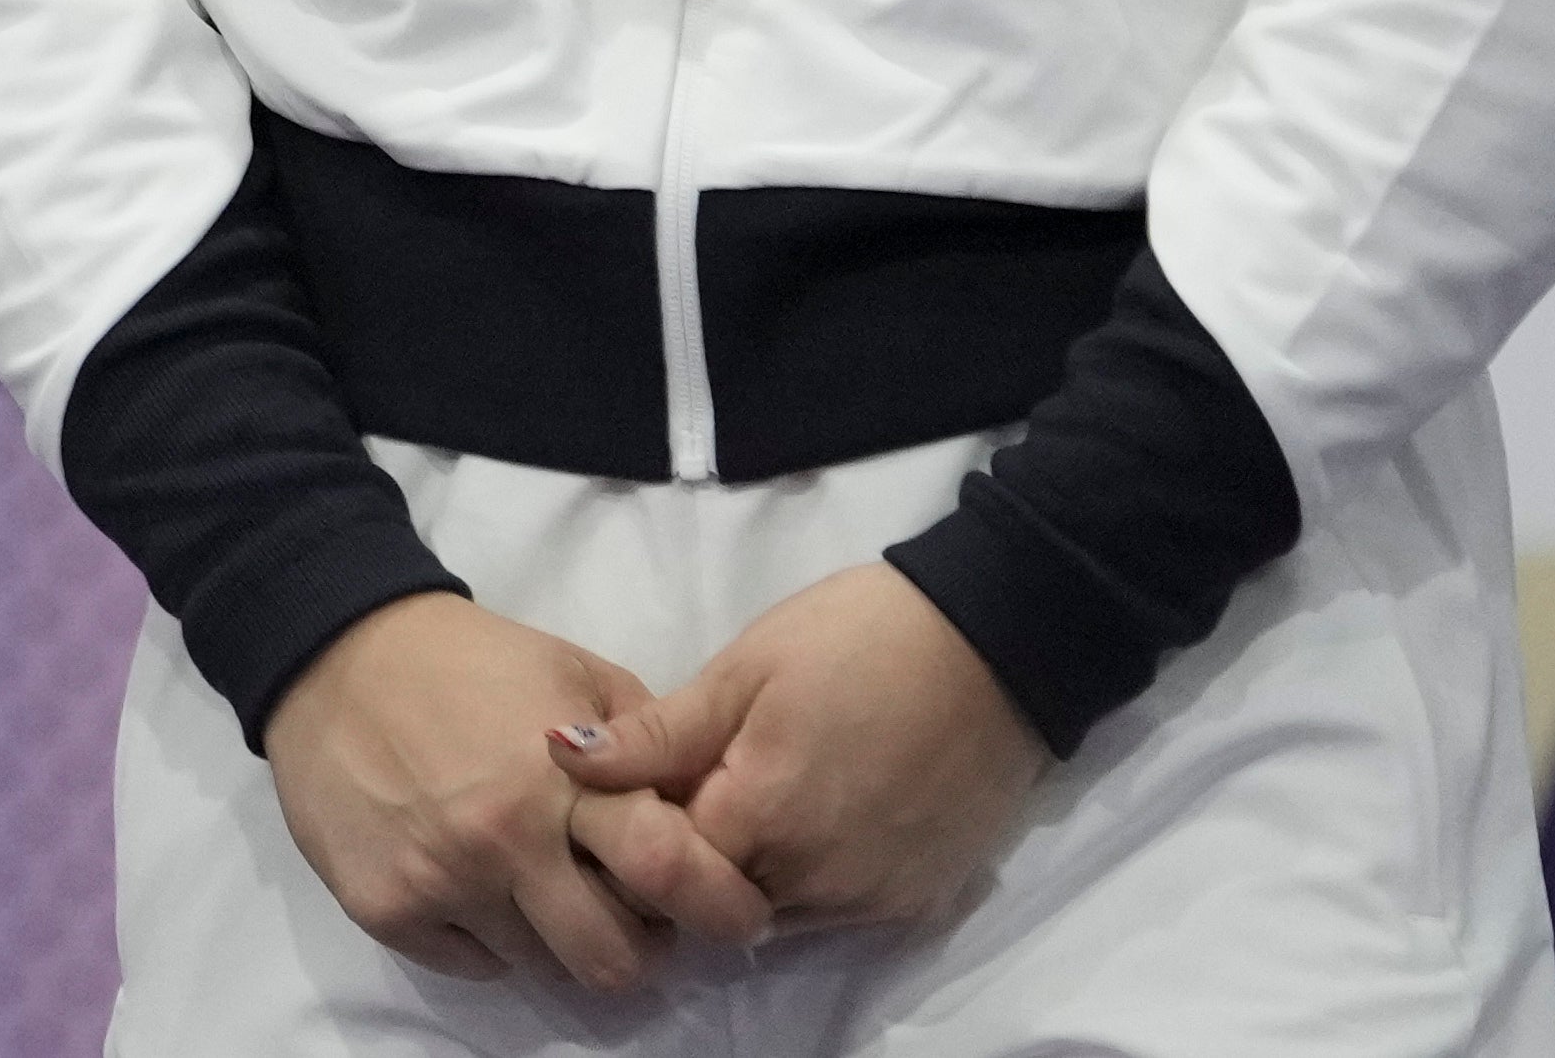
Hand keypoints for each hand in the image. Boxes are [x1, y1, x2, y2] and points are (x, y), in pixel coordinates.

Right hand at [261, 595, 711, 991]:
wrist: (330, 654)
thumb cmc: (468, 660)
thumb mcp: (574, 672)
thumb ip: (646, 743)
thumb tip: (707, 809)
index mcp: (562, 778)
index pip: (669, 868)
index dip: (722, 906)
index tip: (736, 915)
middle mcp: (503, 841)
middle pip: (613, 959)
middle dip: (642, 947)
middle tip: (632, 914)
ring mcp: (440, 882)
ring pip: (545, 970)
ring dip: (561, 939)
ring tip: (545, 888)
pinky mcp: (387, 910)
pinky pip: (476, 966)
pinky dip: (492, 938)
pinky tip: (479, 883)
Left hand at [551, 562, 1045, 938]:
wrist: (996, 642)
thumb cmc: (856, 638)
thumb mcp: (742, 669)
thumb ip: (655, 734)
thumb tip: (558, 756)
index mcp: (763, 821)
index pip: (662, 866)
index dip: (641, 829)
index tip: (645, 782)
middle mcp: (819, 884)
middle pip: (720, 902)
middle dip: (693, 860)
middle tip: (700, 784)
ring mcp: (874, 901)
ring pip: (778, 916)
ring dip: (752, 873)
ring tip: (759, 792)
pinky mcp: (919, 903)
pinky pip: (838, 913)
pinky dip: (810, 880)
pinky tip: (816, 813)